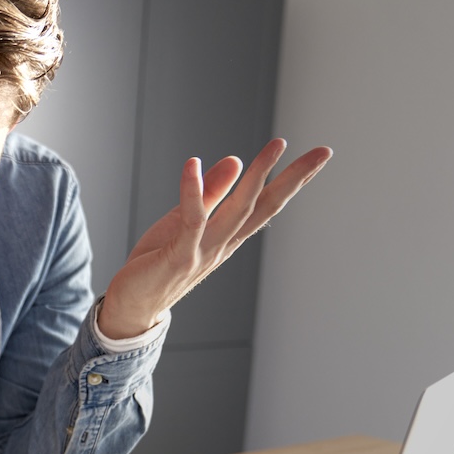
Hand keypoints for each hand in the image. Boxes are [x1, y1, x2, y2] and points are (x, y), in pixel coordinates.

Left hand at [98, 139, 332, 338]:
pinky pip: (191, 220)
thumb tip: (236, 161)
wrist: (131, 306)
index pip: (266, 204)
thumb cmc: (157, 265)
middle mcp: (222, 245)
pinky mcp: (179, 256)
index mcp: (227, 237)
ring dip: (257, 177)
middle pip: (264, 206)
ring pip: (238, 211)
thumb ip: (211, 194)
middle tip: (322, 152)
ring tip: (277, 146)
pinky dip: (192, 193)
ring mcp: (203, 252)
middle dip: (294, 179)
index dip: (293, 180)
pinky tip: (193, 165)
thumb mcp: (185, 222)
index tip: (320, 156)